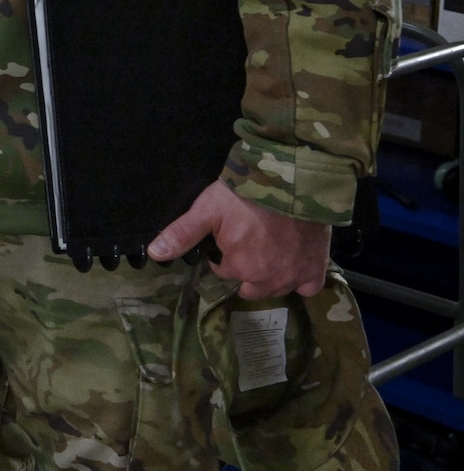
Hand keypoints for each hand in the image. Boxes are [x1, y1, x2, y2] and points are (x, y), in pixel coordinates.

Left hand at [148, 179, 330, 298]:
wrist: (291, 182)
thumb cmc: (244, 195)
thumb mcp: (206, 211)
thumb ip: (182, 234)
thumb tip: (155, 254)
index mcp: (238, 268)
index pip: (223, 271)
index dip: (224, 254)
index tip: (229, 237)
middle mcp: (267, 280)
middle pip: (249, 285)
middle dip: (246, 270)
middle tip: (249, 243)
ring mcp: (294, 277)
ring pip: (276, 288)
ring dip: (271, 276)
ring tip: (270, 251)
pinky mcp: (316, 269)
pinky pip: (308, 288)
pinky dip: (301, 280)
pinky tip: (294, 264)